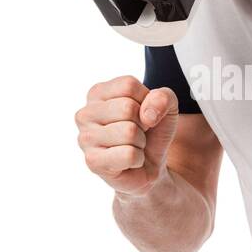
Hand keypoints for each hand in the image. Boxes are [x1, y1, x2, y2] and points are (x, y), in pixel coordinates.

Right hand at [74, 75, 179, 196]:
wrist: (149, 166)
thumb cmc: (151, 132)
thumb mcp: (166, 107)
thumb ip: (164, 97)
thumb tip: (147, 114)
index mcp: (98, 93)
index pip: (128, 85)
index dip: (145, 101)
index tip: (142, 113)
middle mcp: (85, 114)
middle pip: (127, 108)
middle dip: (143, 124)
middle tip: (138, 133)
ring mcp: (85, 138)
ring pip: (128, 132)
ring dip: (140, 142)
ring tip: (133, 146)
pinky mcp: (92, 161)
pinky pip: (128, 154)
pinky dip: (137, 159)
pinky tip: (129, 160)